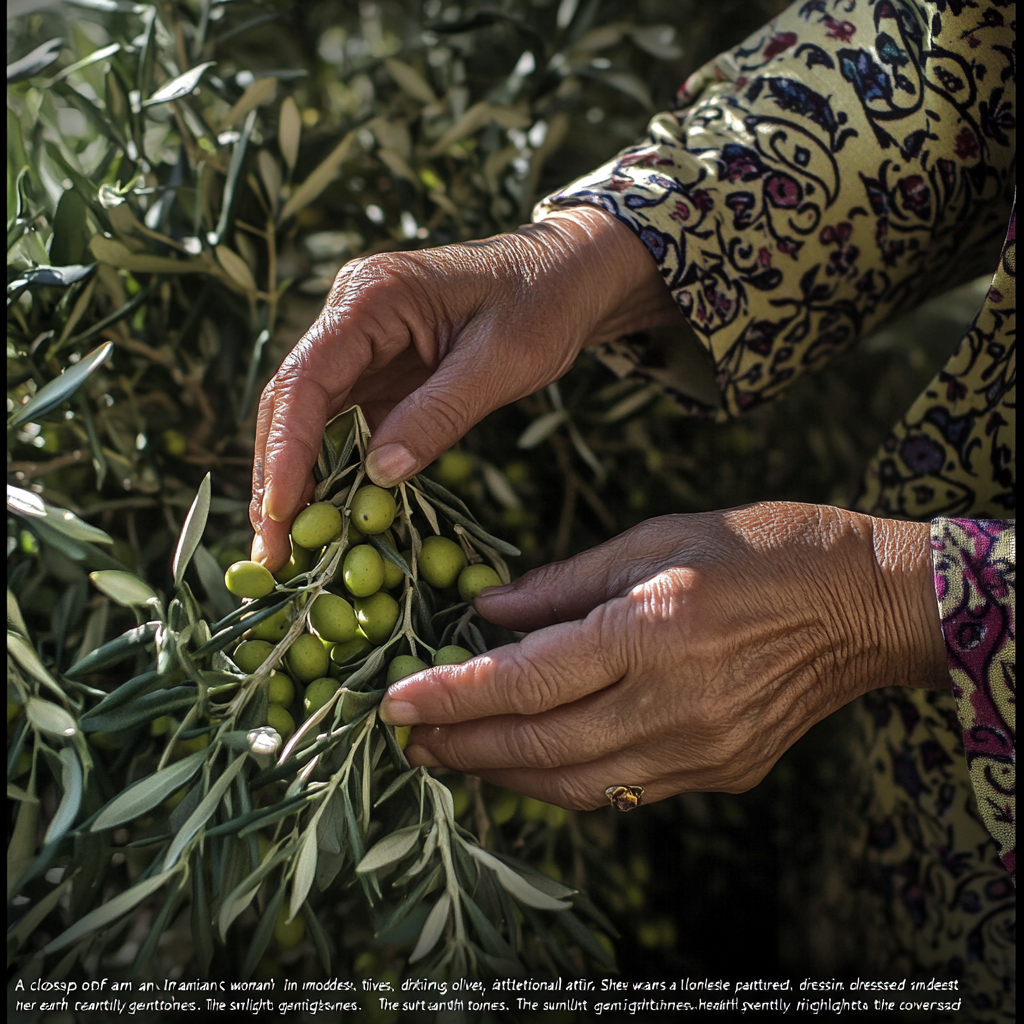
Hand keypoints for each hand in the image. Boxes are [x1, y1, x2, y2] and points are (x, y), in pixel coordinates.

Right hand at [249, 206, 682, 569]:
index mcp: (373, 297)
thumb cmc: (545, 301)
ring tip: (287, 549)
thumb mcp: (503, 361)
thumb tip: (380, 475)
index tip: (279, 513)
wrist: (571, 274)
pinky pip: (344, 426)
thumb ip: (441, 414)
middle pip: (291, 403)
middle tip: (272, 552)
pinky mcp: (380, 373)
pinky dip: (333, 472)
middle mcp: (351, 317)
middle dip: (278, 478)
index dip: (286, 450)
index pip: (307, 379)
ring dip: (296, 482)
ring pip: (308, 420)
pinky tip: (327, 517)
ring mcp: (362, 346)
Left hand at [379, 503, 948, 809]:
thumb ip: (563, 583)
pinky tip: (530, 759)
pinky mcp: (721, 772)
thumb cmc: (762, 549)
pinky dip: (564, 779)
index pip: (524, 680)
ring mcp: (701, 750)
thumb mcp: (657, 539)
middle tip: (408, 737)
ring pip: (574, 784)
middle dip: (460, 745)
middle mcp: (673, 704)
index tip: (395, 702)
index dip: (451, 695)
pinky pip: (621, 789)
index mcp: (652, 631)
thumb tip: (487, 611)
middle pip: (537, 744)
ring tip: (452, 754)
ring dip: (503, 772)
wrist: (866, 604)